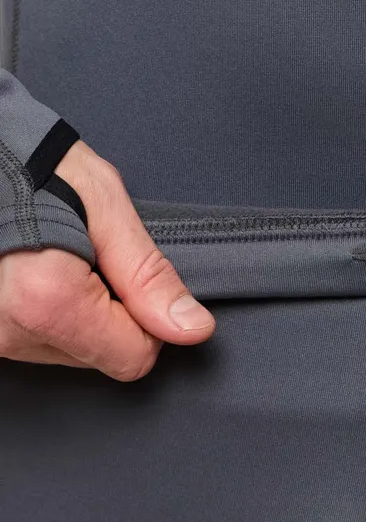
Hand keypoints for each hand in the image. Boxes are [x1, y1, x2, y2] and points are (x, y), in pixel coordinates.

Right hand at [0, 141, 214, 379]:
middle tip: (85, 255)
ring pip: (67, 351)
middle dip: (110, 312)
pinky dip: (43, 312)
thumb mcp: (103, 203)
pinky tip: (32, 270)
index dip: (147, 319)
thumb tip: (191, 327)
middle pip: (100, 356)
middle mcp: (10, 332)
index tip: (129, 275)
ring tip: (53, 256)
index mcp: (47, 302)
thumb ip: (148, 275)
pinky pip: (33, 340)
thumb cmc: (29, 163)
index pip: (133, 358)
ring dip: (74, 310)